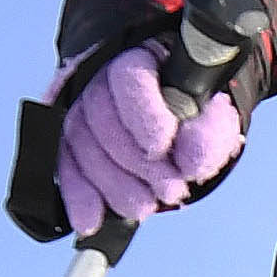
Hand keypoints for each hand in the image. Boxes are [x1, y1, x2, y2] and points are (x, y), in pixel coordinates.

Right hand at [52, 42, 250, 239]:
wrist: (175, 105)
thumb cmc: (195, 106)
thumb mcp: (213, 113)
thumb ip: (208, 133)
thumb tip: (191, 162)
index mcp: (142, 55)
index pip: (130, 81)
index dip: (144, 117)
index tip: (162, 146)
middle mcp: (101, 73)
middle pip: (103, 118)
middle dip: (137, 164)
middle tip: (171, 191)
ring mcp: (79, 103)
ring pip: (81, 143)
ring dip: (112, 184)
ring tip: (144, 207)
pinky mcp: (67, 132)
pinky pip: (63, 161)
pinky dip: (76, 193)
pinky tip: (89, 221)